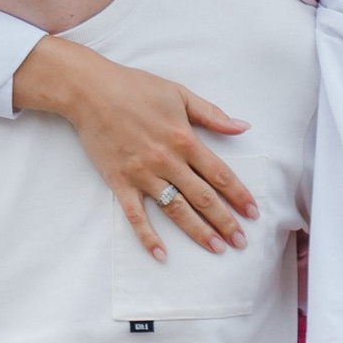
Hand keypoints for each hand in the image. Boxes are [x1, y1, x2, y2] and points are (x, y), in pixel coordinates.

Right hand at [15, 37, 256, 260]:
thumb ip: (212, 114)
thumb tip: (243, 127)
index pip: (219, 174)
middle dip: (225, 221)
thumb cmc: (135, 88)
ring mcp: (143, 174)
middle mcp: (167, 161)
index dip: (239, 195)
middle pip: (203, 197)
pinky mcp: (120, 182)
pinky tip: (161, 254)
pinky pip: (135, 215)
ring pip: (176, 210)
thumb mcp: (179, 94)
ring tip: (216, 249)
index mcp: (184, 139)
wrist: (90, 91)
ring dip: (198, 231)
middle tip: (241, 242)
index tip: (253, 212)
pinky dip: (148, 236)